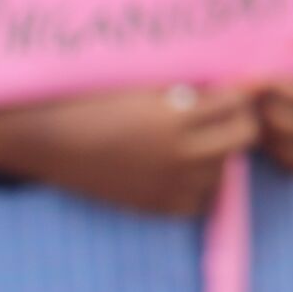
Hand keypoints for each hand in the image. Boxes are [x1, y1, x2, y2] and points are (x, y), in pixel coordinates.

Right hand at [25, 85, 259, 217]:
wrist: (50, 140)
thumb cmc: (94, 103)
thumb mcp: (146, 87)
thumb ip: (191, 89)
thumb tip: (235, 85)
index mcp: (176, 118)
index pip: (236, 104)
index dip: (236, 93)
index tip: (226, 89)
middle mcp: (179, 155)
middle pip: (242, 139)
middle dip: (238, 122)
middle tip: (220, 114)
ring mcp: (168, 185)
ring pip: (222, 171)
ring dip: (217, 154)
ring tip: (194, 140)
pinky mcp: (153, 206)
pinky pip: (198, 202)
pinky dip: (197, 186)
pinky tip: (180, 169)